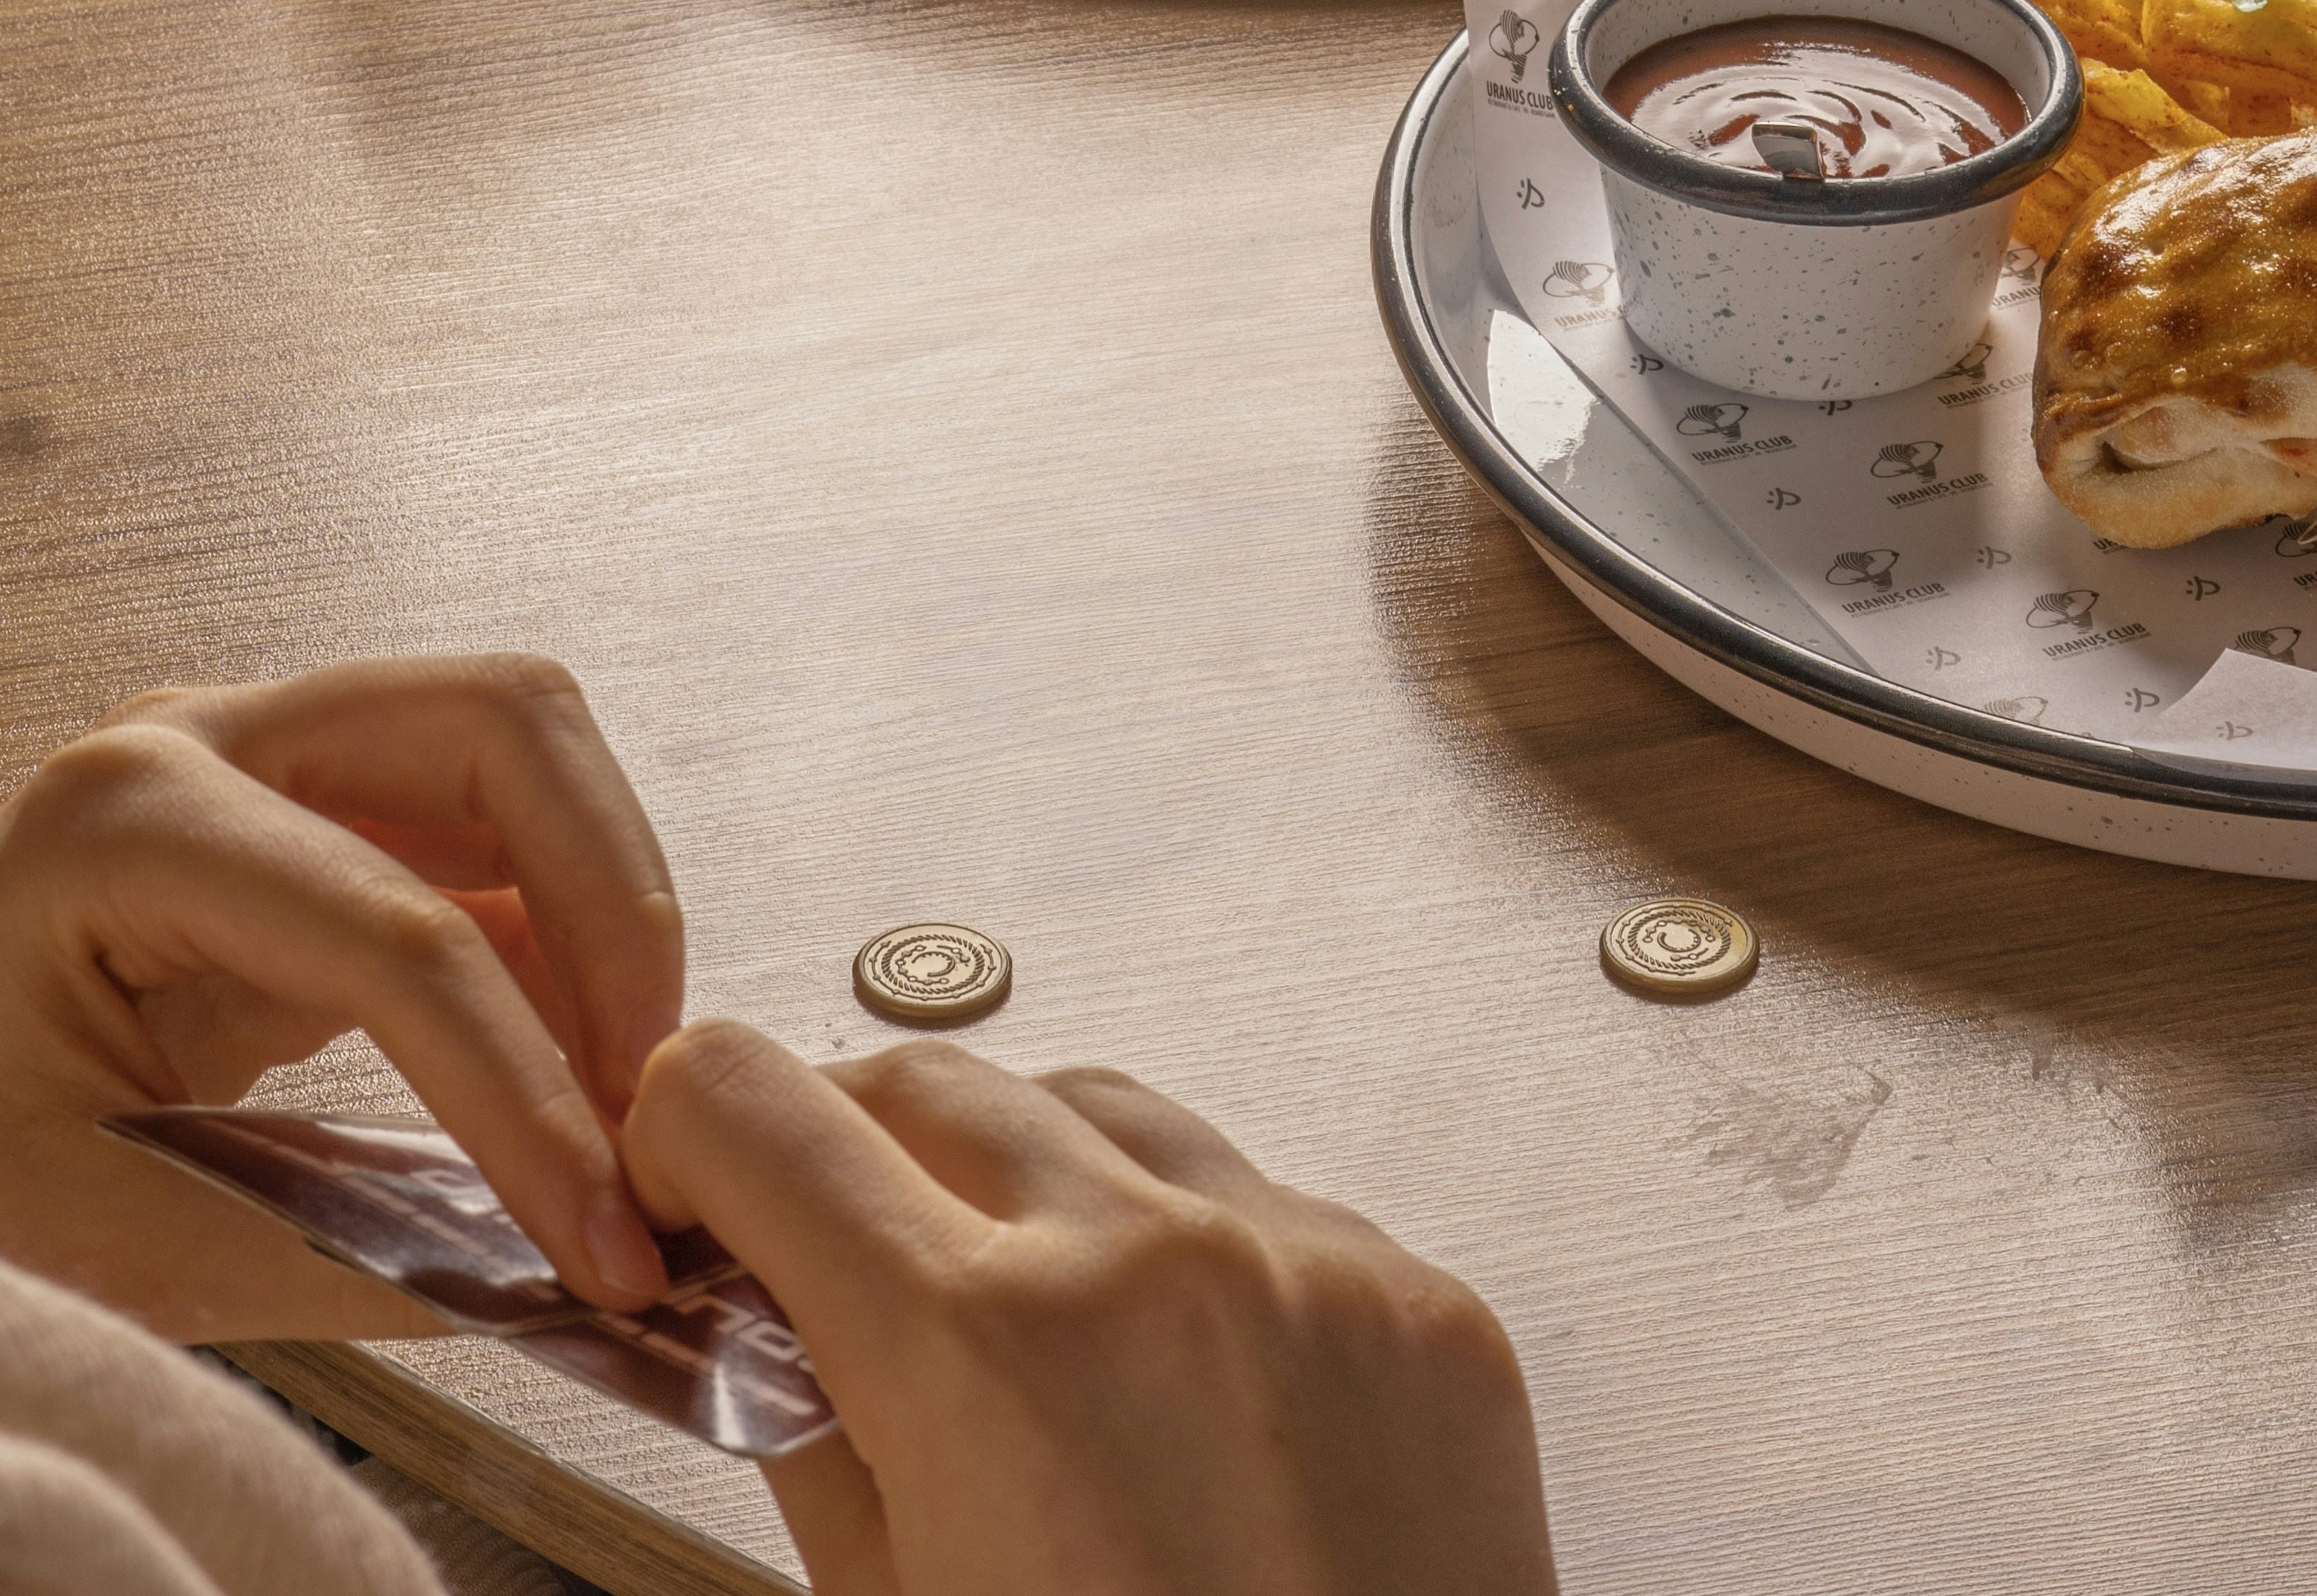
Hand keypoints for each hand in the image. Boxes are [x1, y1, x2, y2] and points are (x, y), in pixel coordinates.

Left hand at [0, 655, 680, 1344]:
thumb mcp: (85, 1230)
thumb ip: (308, 1255)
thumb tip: (524, 1286)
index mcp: (125, 823)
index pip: (389, 935)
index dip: (520, 1086)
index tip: (596, 1224)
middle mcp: (209, 742)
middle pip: (498, 730)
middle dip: (611, 907)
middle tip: (647, 1090)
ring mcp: (269, 759)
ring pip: (521, 757)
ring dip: (606, 912)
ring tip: (622, 1090)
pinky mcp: (316, 817)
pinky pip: (487, 839)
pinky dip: (558, 949)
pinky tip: (565, 1074)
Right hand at [623, 1026, 1558, 1595]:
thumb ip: (816, 1441)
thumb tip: (757, 1313)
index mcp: (983, 1352)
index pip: (755, 1109)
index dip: (688, 1144)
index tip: (689, 1189)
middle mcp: (1149, 1260)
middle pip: (927, 1082)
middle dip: (846, 1157)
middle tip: (829, 1266)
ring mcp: (1304, 1263)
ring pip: (1100, 1110)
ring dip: (1026, 1184)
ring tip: (1018, 1333)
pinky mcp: (1421, 1303)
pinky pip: (1262, 1203)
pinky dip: (1189, 1259)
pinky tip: (1176, 1388)